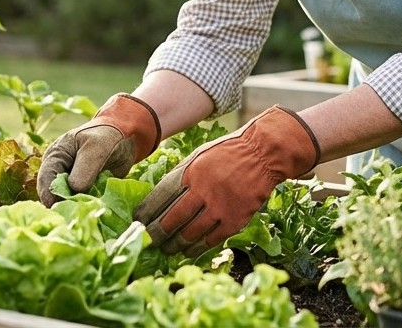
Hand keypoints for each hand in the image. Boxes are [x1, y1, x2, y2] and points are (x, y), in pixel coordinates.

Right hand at [36, 93, 160, 205]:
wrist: (126, 137)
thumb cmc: (107, 136)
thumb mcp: (97, 147)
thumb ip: (85, 168)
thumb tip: (75, 189)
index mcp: (55, 156)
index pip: (46, 179)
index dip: (50, 195)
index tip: (58, 208)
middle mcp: (60, 171)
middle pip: (54, 194)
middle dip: (63, 205)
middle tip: (73, 217)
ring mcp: (72, 182)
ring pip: (68, 201)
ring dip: (76, 208)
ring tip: (86, 215)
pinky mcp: (85, 191)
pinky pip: (82, 203)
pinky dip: (88, 208)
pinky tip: (95, 212)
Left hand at [134, 106, 319, 257]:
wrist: (263, 153)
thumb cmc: (228, 152)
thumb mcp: (199, 155)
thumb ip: (180, 175)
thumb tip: (159, 197)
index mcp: (190, 172)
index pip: (160, 197)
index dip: (146, 213)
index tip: (138, 222)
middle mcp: (202, 190)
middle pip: (171, 220)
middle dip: (157, 234)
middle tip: (149, 241)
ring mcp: (219, 207)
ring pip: (189, 234)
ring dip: (175, 244)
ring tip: (167, 249)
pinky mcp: (235, 219)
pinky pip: (211, 240)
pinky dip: (197, 248)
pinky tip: (189, 250)